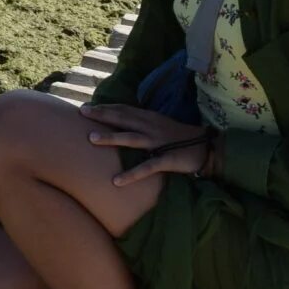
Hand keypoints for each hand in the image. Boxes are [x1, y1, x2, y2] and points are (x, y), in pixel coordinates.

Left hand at [79, 104, 218, 185]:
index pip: (125, 109)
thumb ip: (141, 122)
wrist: (206, 147)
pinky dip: (132, 174)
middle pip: (124, 119)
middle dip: (102, 115)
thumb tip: (120, 121)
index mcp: (150, 118)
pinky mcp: (166, 160)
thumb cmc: (179, 136)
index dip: (106, 107)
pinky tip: (117, 180)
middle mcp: (151, 127)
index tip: (87, 107)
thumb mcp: (159, 125)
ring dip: (111, 138)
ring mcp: (159, 143)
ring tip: (91, 138)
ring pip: (131, 138)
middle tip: (82, 113)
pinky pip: (147, 168)